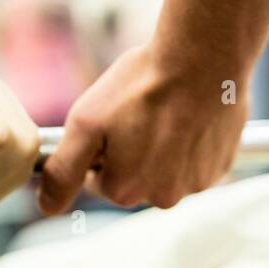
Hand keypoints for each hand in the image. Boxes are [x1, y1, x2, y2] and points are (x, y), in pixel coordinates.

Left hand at [38, 43, 248, 213]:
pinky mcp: (221, 167)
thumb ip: (62, 172)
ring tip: (169, 112)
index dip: (100, 150)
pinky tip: (191, 117)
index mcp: (125, 191)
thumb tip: (47, 207)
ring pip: (168, 172)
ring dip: (164, 149)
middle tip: (141, 113)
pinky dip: (191, 145)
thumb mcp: (85, 123)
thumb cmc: (141, 86)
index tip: (112, 120)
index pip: (99, 180)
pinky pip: (197, 163)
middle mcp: (163, 198)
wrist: (203, 59)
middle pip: (135, 180)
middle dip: (133, 153)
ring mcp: (196, 185)